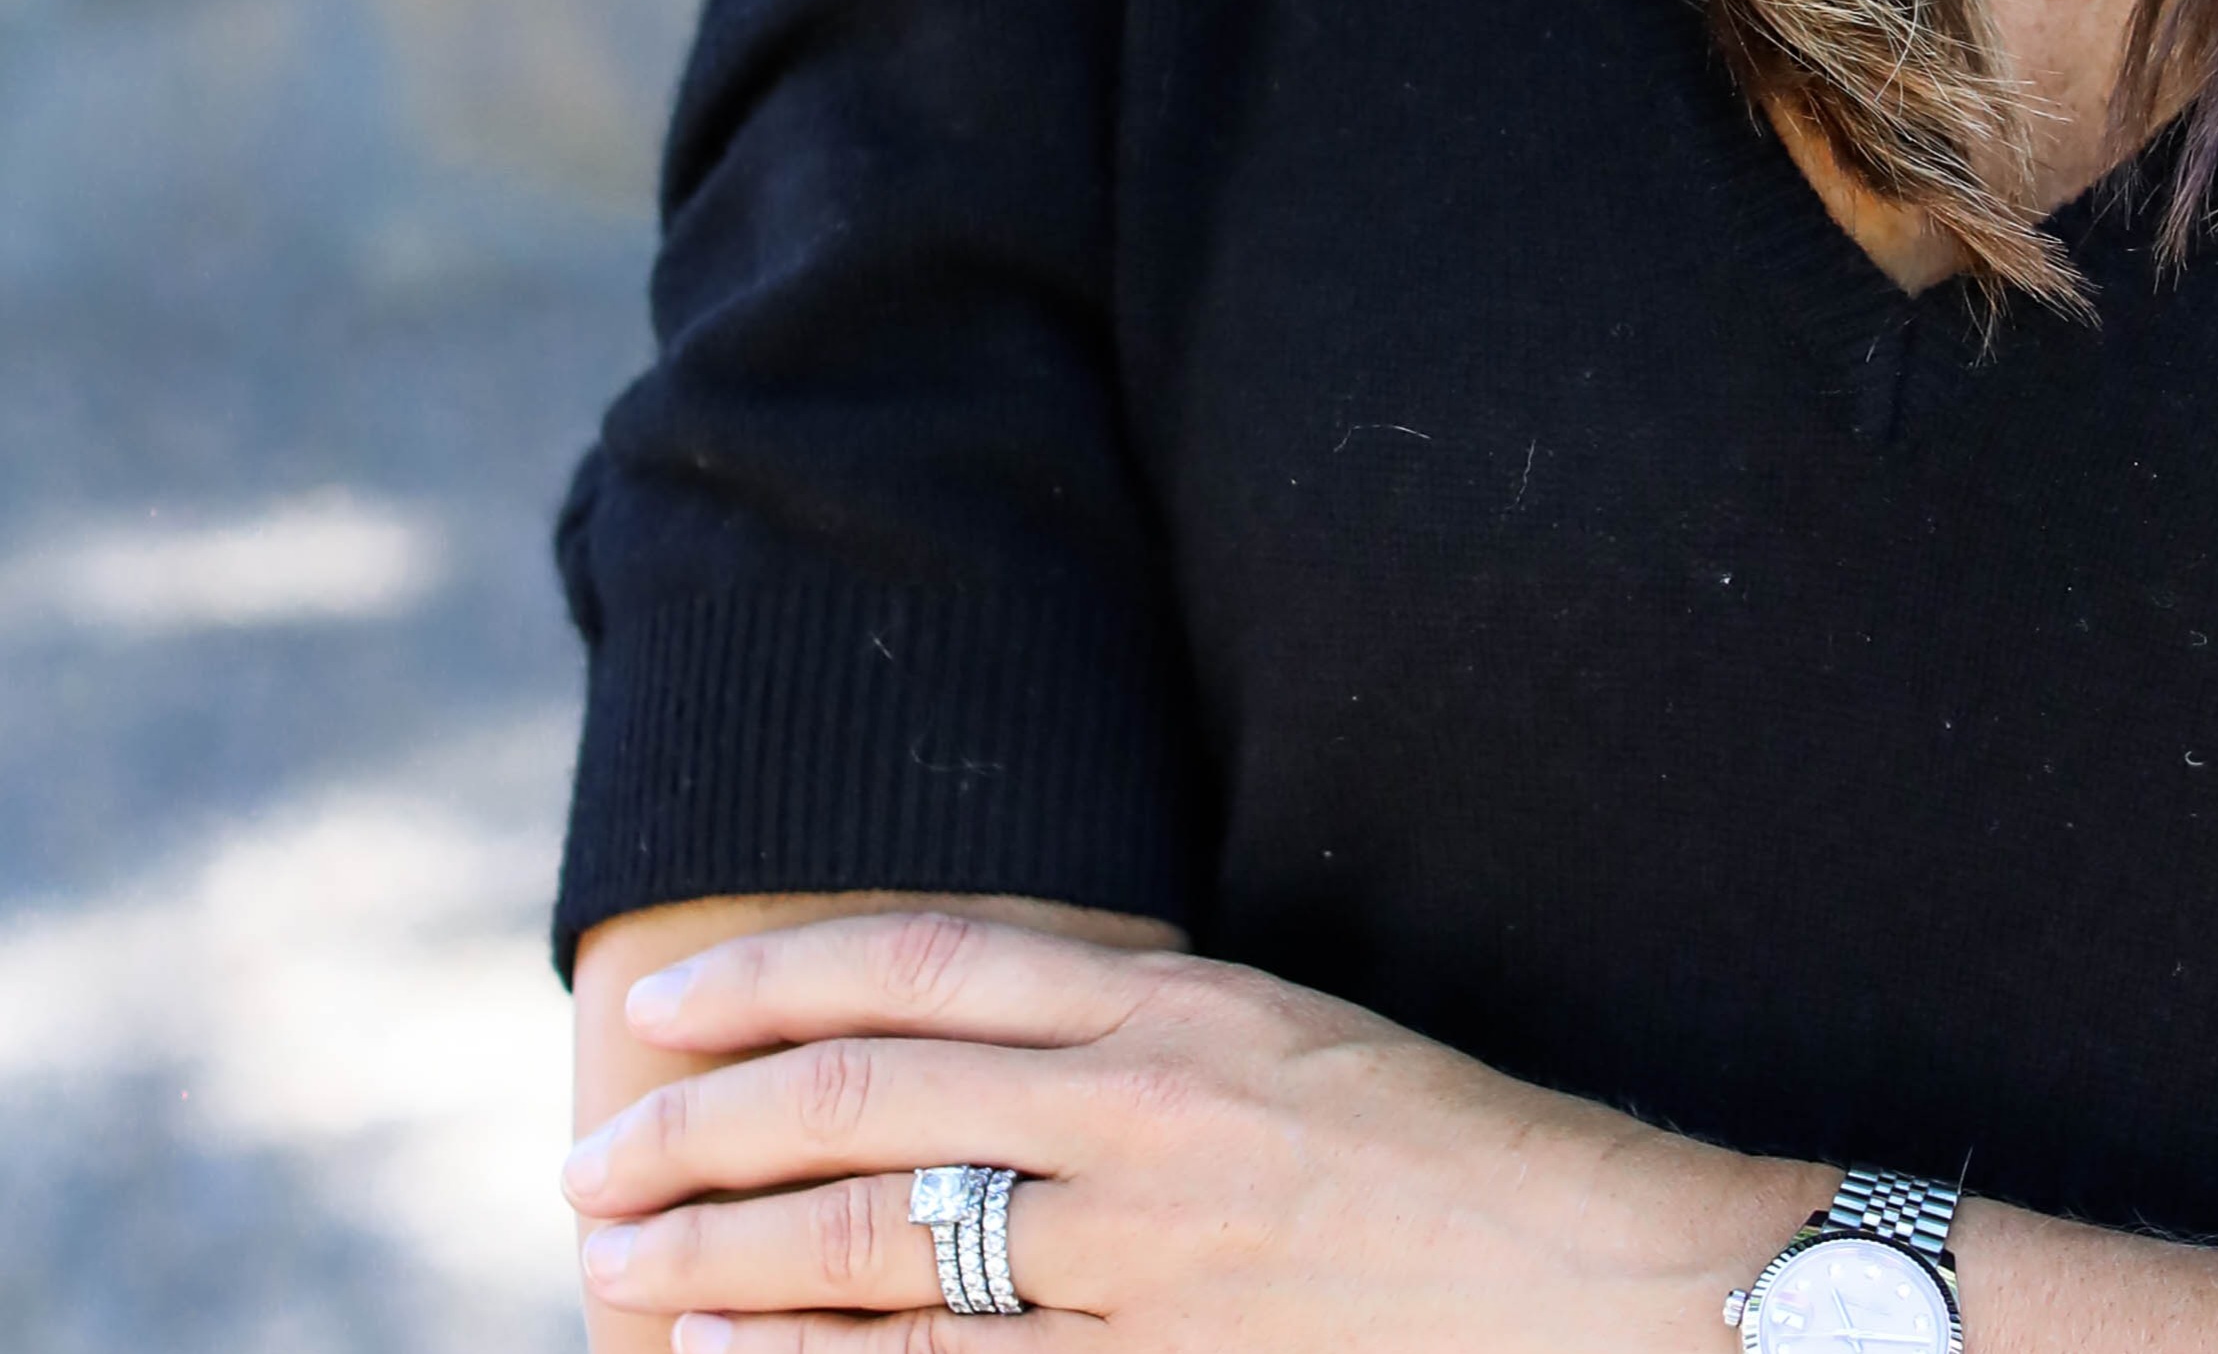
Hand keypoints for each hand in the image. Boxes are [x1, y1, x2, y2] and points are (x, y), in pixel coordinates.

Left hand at [560, 909, 1810, 1352]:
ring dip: (724, 1259)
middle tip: (590, 1163)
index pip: (927, 967)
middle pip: (871, 1103)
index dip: (776, 981)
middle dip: (705, 1131)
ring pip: (882, 1247)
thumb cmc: (1447, 1158)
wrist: (1603, 1274)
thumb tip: (980, 1045)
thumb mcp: (1291, 1041)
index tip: (661, 1010)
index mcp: (1181, 1001)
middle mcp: (1147, 1108)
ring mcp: (1148, 1251)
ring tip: (614, 1266)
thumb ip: (1142, 1034)